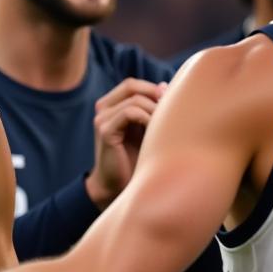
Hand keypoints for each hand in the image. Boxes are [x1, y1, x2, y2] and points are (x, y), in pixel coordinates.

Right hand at [85, 78, 167, 209]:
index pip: (132, 85)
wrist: (118, 187)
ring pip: (134, 100)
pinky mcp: (105, 131)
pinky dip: (147, 118)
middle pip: (131, 87)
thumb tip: (164, 85)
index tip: (170, 102)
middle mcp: (103, 109)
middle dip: (154, 96)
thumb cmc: (136, 159)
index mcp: (110, 106)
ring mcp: (102, 119)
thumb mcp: (146, 128)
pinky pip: (129, 113)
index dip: (152, 89)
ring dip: (154, 110)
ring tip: (164, 126)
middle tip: (170, 111)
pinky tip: (155, 132)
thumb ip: (152, 107)